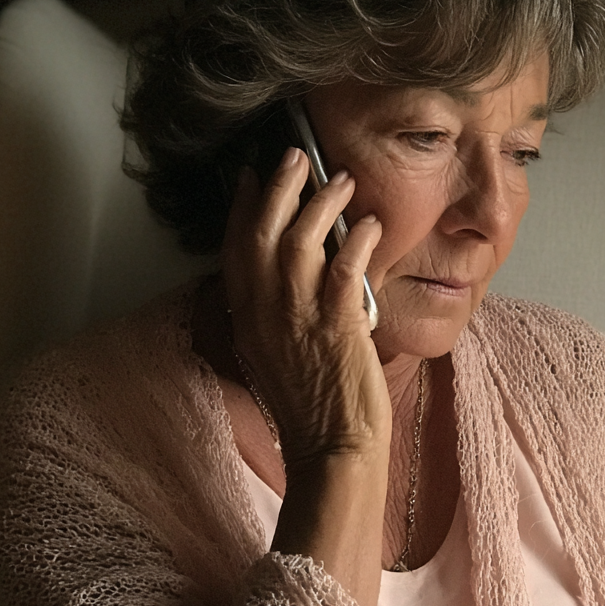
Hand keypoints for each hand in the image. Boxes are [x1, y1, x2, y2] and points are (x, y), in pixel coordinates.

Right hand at [221, 148, 389, 472]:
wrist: (331, 448)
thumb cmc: (307, 403)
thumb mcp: (269, 352)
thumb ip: (269, 309)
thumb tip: (284, 268)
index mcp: (245, 317)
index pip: (235, 248)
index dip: (242, 206)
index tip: (252, 176)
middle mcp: (264, 312)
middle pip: (262, 232)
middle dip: (279, 187)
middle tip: (296, 157)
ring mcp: (299, 318)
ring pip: (300, 241)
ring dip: (321, 204)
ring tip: (341, 181)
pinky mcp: (337, 326)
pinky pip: (345, 269)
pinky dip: (357, 240)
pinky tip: (370, 223)